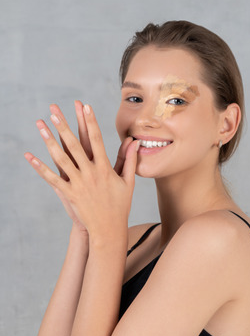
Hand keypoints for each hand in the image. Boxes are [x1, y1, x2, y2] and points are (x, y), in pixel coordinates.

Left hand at [25, 103, 138, 238]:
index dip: (90, 121)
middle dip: (64, 126)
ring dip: (49, 141)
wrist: (109, 229)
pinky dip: (40, 168)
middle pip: (75, 145)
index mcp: (105, 168)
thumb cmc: (120, 205)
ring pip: (61, 158)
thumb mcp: (128, 182)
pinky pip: (52, 178)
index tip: (85, 106)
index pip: (97, 139)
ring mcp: (79, 183)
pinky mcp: (69, 194)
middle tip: (54, 111)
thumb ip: (129, 160)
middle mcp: (91, 173)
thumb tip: (133, 142)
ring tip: (40, 126)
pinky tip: (30, 157)